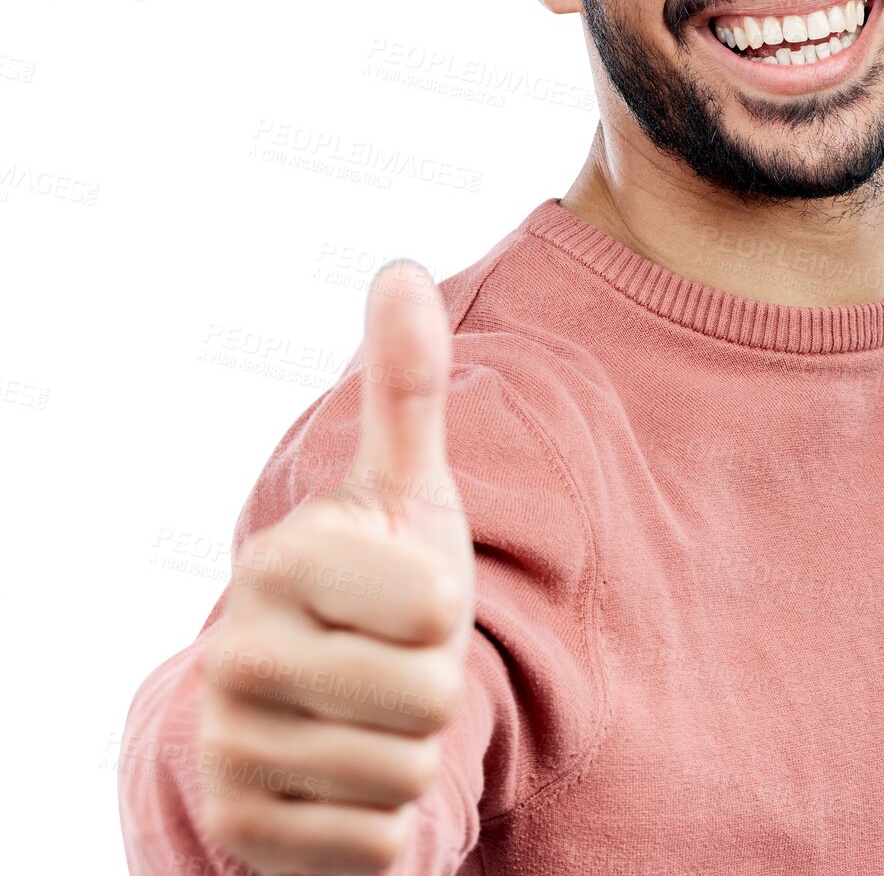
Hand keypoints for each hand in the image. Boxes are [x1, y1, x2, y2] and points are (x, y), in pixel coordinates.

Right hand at [197, 260, 474, 873]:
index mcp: (284, 562)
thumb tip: (401, 269)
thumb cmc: (385, 589)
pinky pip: (379, 846)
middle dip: (435, 687)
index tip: (406, 600)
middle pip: (430, 695)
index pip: (434, 609)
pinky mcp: (247, 835)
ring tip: (373, 722)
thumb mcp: (407, 490)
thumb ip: (406, 389)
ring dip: (414, 754)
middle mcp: (238, 654)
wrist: (328, 712)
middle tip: (393, 669)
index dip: (444, 611)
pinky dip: (387, 825)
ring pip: (409, 773)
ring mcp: (234, 750)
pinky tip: (349, 786)